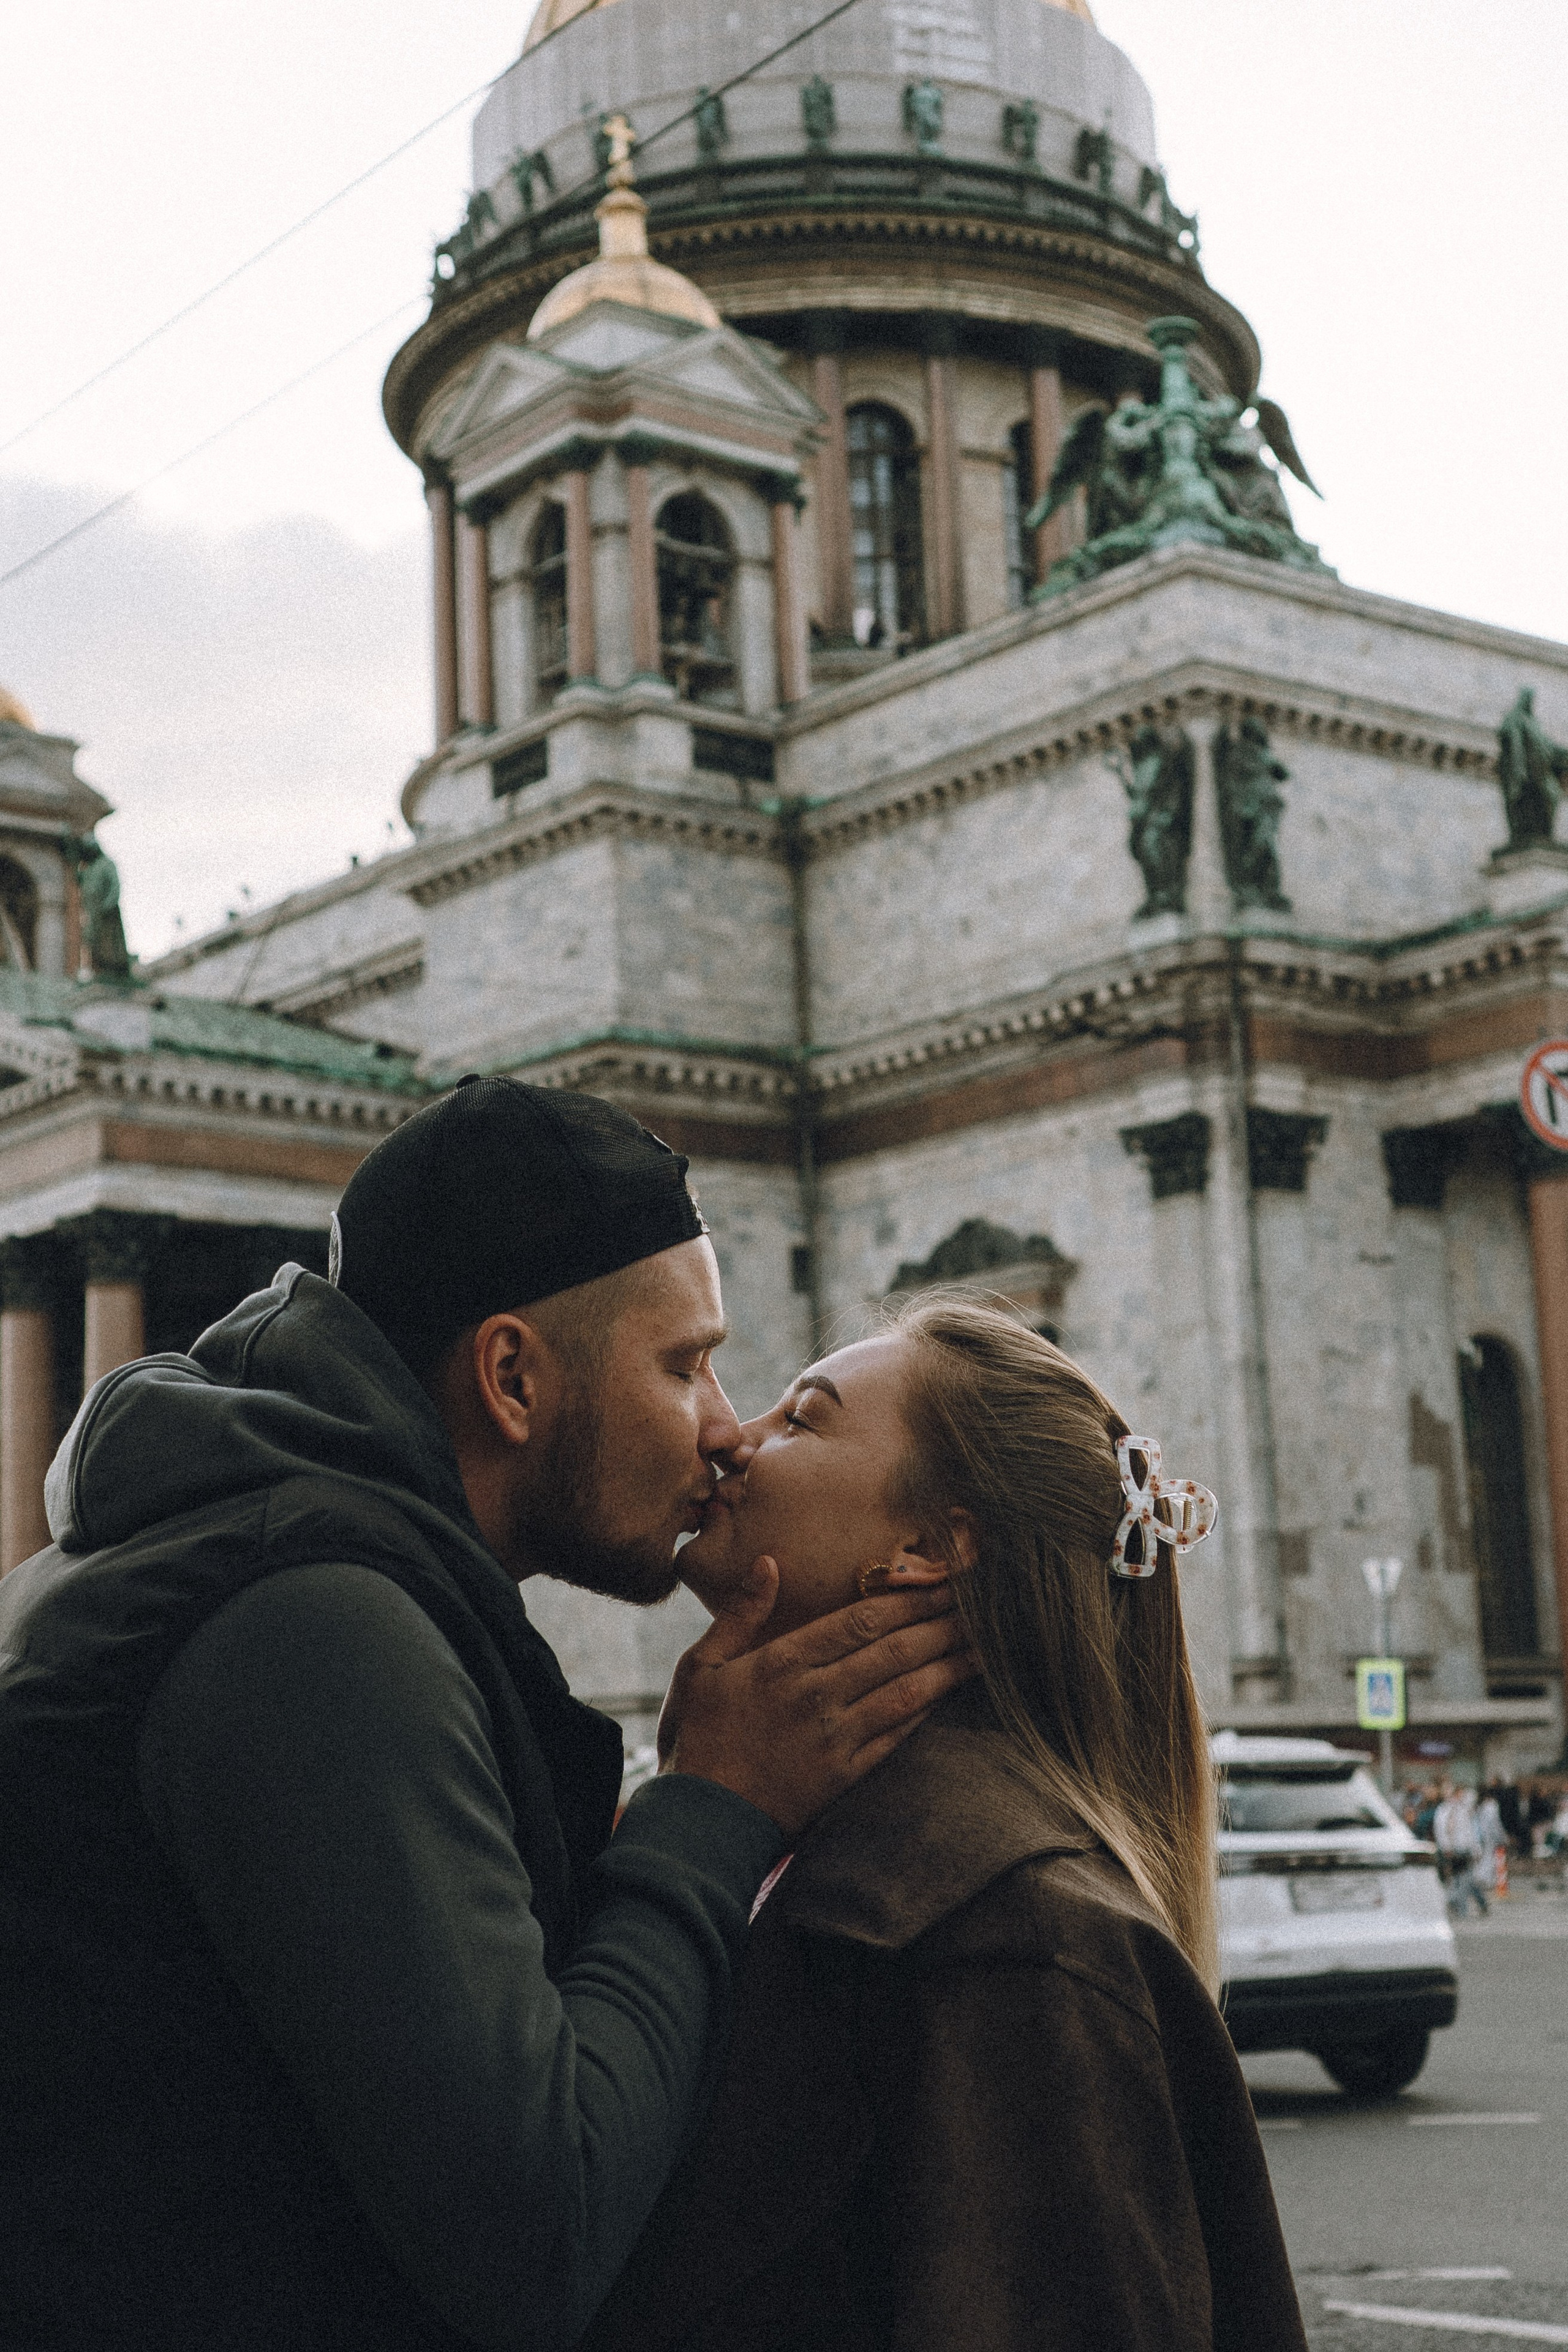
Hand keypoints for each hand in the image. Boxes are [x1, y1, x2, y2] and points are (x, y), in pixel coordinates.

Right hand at [656, 1555, 975, 1836]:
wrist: (701, 1822)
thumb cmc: (697, 1738)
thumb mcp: (701, 1667)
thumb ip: (739, 1614)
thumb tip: (768, 1563)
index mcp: (783, 1662)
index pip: (860, 1620)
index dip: (908, 1599)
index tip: (942, 1581)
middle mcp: (817, 1695)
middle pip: (893, 1651)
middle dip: (941, 1624)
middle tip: (982, 1604)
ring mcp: (835, 1738)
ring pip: (906, 1692)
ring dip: (948, 1666)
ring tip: (984, 1646)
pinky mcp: (845, 1776)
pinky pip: (896, 1736)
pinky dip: (926, 1711)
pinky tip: (949, 1692)